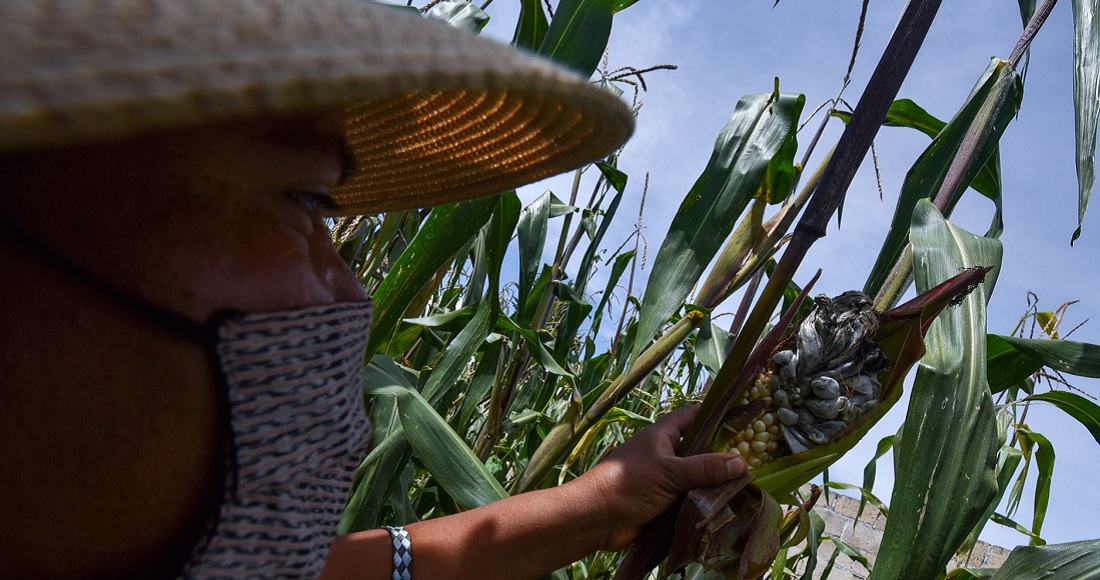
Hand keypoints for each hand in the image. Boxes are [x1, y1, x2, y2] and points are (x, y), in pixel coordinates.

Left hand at [571, 405, 746, 551]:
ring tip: (748, 487)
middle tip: (755, 461)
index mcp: (663, 436)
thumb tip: (742, 462)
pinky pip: (690, 500)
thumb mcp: (670, 472)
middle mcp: (665, 455)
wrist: (597, 519)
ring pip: (697, 478)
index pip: (693, 416)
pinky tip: (728, 508)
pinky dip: (705, 504)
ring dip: (715, 485)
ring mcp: (665, 480)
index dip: (715, 415)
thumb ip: (705, 468)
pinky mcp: (664, 503)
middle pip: (700, 450)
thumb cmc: (628, 484)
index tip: (743, 418)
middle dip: (722, 457)